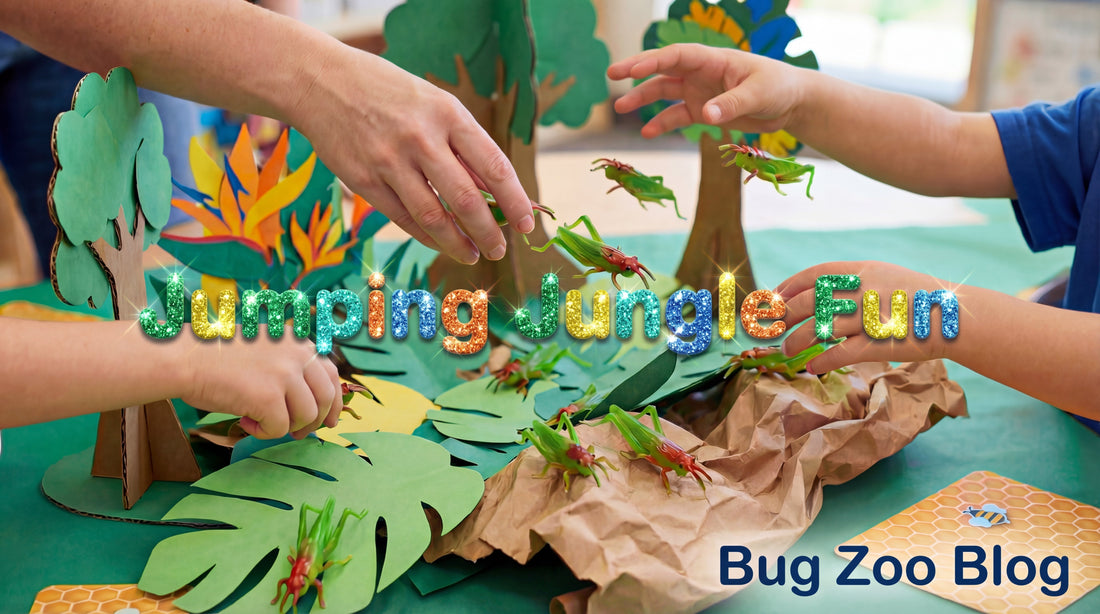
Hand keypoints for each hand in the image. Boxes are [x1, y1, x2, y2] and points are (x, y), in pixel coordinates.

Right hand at [181, 325, 342, 439]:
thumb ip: (289, 365)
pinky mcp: (268, 397)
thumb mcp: (265, 347)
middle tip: (300, 433)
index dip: (333, 401)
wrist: (184, 357)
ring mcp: (285, 375)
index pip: (332, 374)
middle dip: (316, 421)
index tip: (330, 419)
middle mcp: (298, 355)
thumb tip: (312, 400)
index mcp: (298, 342)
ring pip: (306, 416)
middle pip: (325, 398)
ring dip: (287, 427)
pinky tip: (246, 422)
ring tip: (262, 422)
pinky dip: (264, 433)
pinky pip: (280, 429)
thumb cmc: (216, 355)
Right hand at [291, 46, 535, 263]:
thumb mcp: (433, 104)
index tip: (528, 223)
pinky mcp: (363, 181)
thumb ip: (461, 147)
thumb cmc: (388, 92)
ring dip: (459, 244)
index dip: (516, 201)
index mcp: (448, 114)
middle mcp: (421, 139)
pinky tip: (441, 243)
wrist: (320, 81)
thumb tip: (493, 193)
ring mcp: (389, 162)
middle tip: (500, 249)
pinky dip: (426, 236)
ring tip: (473, 255)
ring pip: (434, 218)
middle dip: (490, 233)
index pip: (494, 167)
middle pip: (466, 201)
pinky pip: (403, 218)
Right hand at [608, 43, 807, 137]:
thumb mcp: (759, 95)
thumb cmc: (778, 88)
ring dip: (643, 99)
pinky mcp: (703, 111)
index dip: (653, 60)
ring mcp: (700, 92)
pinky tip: (647, 133)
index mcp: (714, 61)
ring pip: (664, 92)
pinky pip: (677, 116)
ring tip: (621, 108)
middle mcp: (701, 73)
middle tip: (612, 74)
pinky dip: (662, 124)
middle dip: (637, 70)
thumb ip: (731, 104)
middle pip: (663, 68)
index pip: (678, 56)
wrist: (791, 103)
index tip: (631, 70)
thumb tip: (706, 116)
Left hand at [775, 261, 956, 372]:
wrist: (954, 316)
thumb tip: (819, 291)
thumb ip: (854, 281)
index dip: (790, 286)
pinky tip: (812, 366)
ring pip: (820, 329)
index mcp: (863, 271)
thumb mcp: (885, 275)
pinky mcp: (879, 343)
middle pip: (810, 302)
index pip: (815, 275)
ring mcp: (870, 317)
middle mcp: (863, 291)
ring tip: (788, 350)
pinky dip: (822, 361)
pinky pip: (840, 353)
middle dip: (785, 316)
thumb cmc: (917, 297)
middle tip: (773, 328)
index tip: (774, 298)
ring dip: (798, 341)